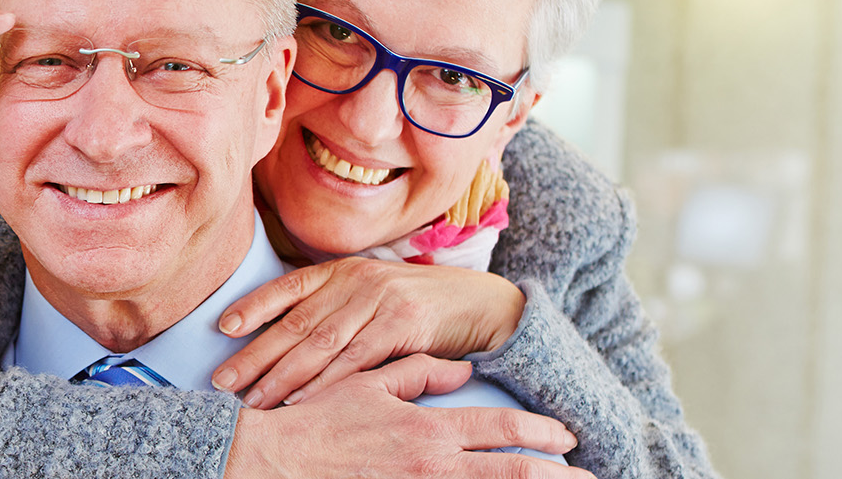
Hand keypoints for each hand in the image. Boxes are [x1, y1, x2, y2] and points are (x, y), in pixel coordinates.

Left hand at [211, 257, 524, 408]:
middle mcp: (354, 281)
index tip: (222, 328)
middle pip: (294, 323)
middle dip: (254, 355)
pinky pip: (355, 359)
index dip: (253, 306)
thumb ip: (329, 308)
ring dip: (282, 375)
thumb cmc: (414, 305)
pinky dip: (326, 382)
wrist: (478, 304)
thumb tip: (279, 337)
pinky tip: (301, 399)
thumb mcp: (368, 295)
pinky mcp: (402, 325)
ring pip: (319, 344)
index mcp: (340, 271)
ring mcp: (377, 301)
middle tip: (222, 381)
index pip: (286, 287)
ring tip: (253, 400)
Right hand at [224, 354, 589, 478]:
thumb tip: (461, 372)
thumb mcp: (369, 384)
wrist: (274, 460)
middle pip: (512, 474)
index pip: (501, 431)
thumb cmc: (318, 420)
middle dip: (557, 477)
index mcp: (428, 429)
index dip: (541, 433)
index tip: (568, 437)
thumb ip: (420, 374)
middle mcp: (433, 466)